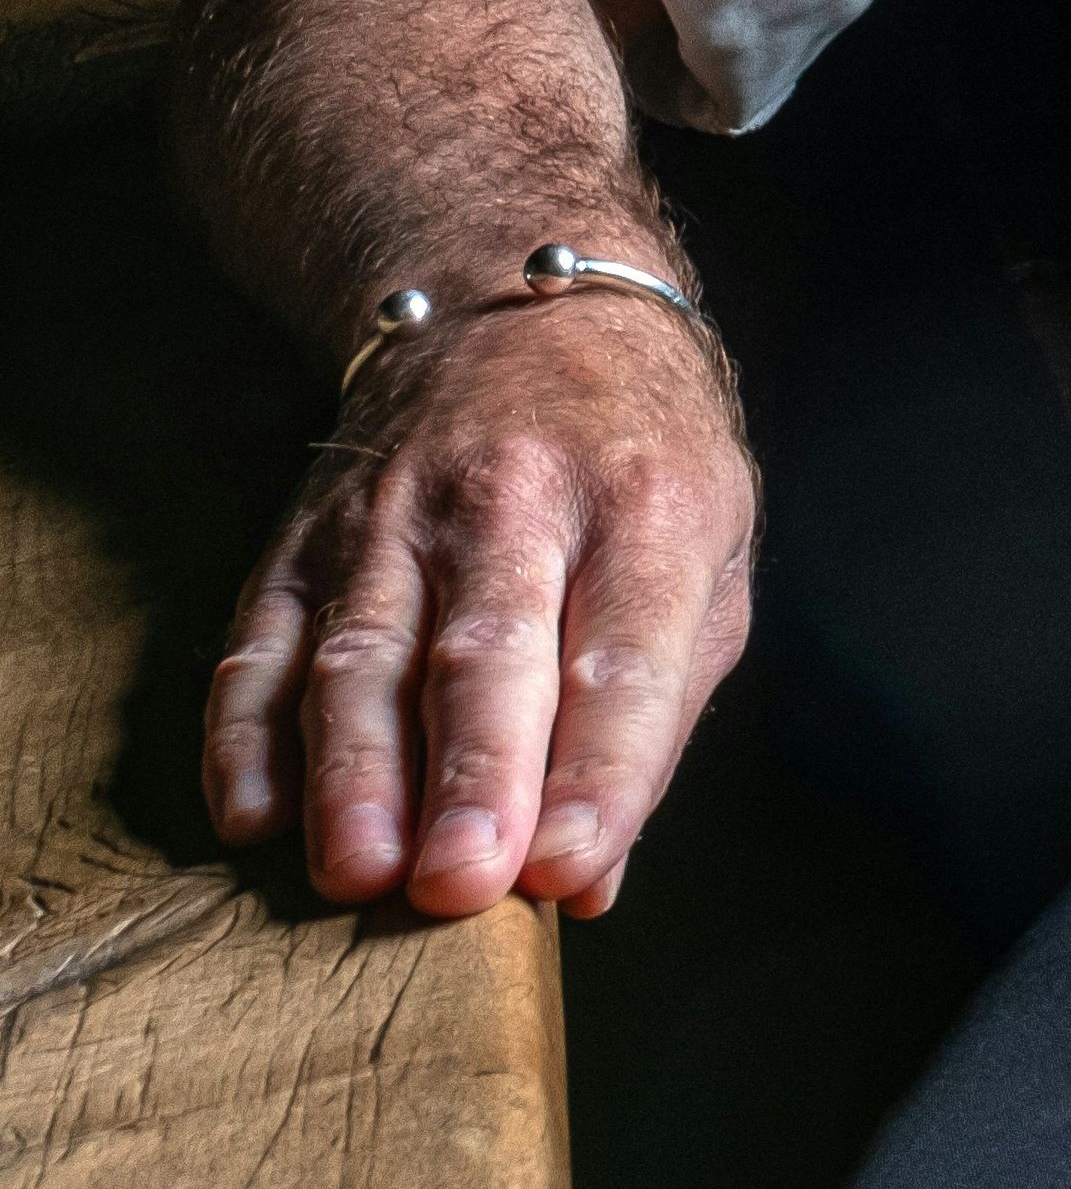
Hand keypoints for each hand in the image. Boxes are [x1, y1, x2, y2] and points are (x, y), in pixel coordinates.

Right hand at [207, 289, 754, 920]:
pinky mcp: (305, 535)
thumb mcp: (704, 557)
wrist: (521, 304)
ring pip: (365, 653)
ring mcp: (396, 515)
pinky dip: (247, 734)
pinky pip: (262, 641)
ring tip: (356, 873)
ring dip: (356, 772)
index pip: (627, 655)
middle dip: (472, 775)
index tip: (566, 868)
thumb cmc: (639, 462)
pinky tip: (253, 816)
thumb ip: (655, 717)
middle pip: (487, 651)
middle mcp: (517, 502)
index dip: (599, 768)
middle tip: (454, 885)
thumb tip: (589, 877)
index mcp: (647, 506)